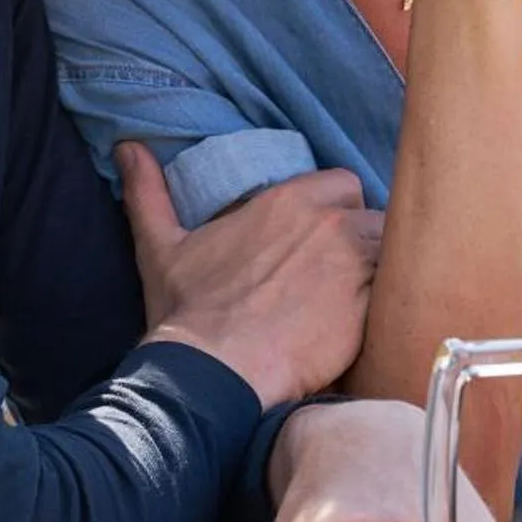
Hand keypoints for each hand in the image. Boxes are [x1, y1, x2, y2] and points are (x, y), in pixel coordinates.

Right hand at [119, 141, 379, 406]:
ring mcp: (354, 268)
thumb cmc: (187, 312)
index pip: (341, 185)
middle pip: (373, 215)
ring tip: (355, 301)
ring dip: (380, 271)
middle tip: (339, 271)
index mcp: (288, 201)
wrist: (212, 374)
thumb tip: (126, 147)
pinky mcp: (369, 311)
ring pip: (392, 254)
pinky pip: (395, 297)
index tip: (320, 238)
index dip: (336, 210)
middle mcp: (329, 225)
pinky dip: (385, 308)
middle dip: (363, 238)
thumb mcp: (160, 245)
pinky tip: (363, 327)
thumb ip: (147, 191)